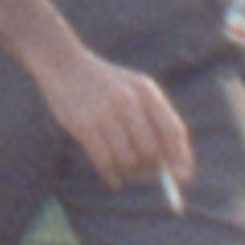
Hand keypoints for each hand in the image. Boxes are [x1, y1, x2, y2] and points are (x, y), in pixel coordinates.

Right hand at [35, 39, 191, 188]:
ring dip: (129, 172)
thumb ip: (154, 119)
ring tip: (124, 171)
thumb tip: (170, 165)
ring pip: (128, 159)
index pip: (173, 131)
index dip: (181, 158)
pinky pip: (104, 160)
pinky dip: (111, 175)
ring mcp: (104, 112)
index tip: (182, 178)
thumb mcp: (134, 89)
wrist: (62, 63)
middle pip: (151, 150)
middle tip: (143, 172)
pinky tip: (113, 181)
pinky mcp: (83, 124)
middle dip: (150, 168)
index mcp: (146, 92)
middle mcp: (128, 101)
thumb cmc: (104, 82)